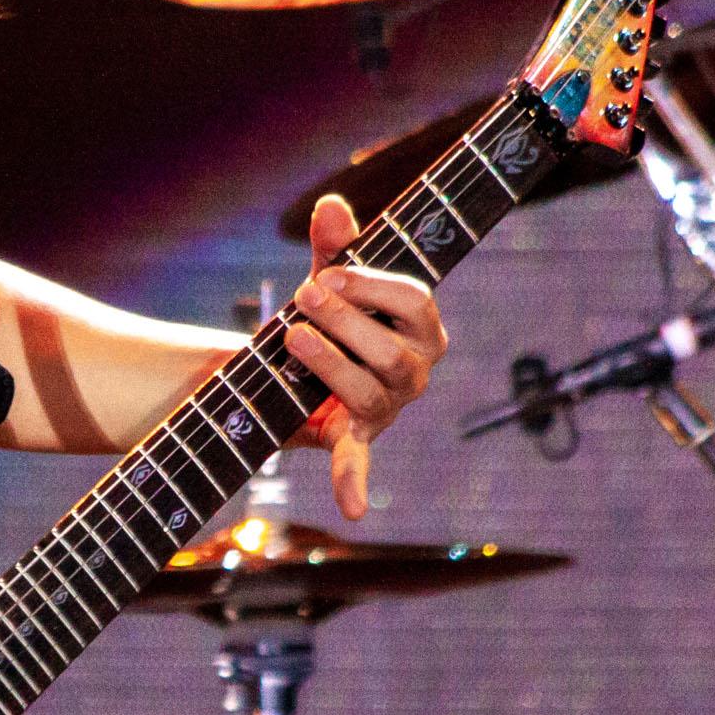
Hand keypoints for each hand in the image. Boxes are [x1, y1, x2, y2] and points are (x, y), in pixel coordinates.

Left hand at [282, 194, 448, 519]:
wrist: (302, 358)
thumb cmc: (334, 311)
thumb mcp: (332, 275)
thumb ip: (335, 244)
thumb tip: (331, 206)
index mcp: (424, 327)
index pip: (415, 304)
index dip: (371, 288)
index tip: (328, 275)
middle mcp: (416, 370)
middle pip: (392, 353)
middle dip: (344, 323)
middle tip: (301, 298)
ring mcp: (389, 407)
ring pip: (370, 393)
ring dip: (329, 364)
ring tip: (290, 337)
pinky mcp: (356, 435)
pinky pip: (359, 462)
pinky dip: (354, 484)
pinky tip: (352, 508)